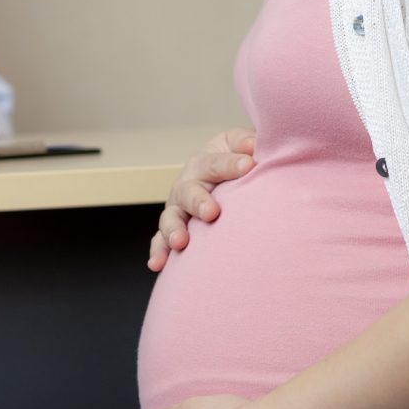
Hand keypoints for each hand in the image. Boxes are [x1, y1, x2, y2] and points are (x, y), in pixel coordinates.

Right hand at [148, 128, 256, 270]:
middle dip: (198, 202)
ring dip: (173, 230)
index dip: (230, 165)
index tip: (249, 166)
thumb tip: (251, 148)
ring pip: (170, 218)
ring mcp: (178, 209)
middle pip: (188, 192)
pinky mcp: (174, 230)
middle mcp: (186, 185)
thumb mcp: (242, 144)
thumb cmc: (236, 160)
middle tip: (212, 213)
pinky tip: (157, 265)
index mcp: (204, 163)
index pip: (215, 163)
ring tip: (180, 242)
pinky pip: (161, 241)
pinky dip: (158, 252)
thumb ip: (247, 143)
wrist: (223, 177)